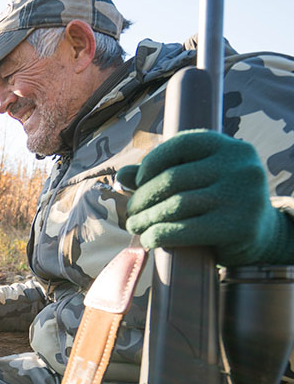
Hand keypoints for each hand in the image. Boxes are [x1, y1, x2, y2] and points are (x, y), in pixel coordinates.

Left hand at [118, 129, 289, 266]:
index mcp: (231, 147)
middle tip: (131, 211)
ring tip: (134, 225)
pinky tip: (149, 239)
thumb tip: (121, 175)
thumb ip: (162, 173)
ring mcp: (242, 196)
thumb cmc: (220, 203)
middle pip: (172, 179)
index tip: (138, 181)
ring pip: (174, 205)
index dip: (151, 162)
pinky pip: (182, 230)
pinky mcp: (238, 227)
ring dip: (145, 218)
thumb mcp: (198, 180)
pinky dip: (157, 235)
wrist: (261, 234)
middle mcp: (240, 167)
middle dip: (143, 197)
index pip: (180, 144)